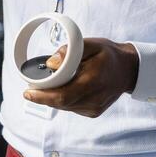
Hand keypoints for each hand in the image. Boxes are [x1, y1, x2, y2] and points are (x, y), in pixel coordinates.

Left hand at [21, 37, 138, 118]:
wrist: (128, 69)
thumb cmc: (108, 55)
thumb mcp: (90, 44)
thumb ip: (69, 51)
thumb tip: (50, 63)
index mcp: (93, 81)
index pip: (63, 95)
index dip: (42, 96)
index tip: (27, 92)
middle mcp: (94, 99)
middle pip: (61, 103)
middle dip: (43, 97)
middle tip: (31, 88)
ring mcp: (94, 108)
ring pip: (65, 106)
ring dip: (52, 98)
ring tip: (47, 85)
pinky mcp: (93, 112)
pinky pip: (71, 107)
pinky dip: (63, 99)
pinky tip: (64, 89)